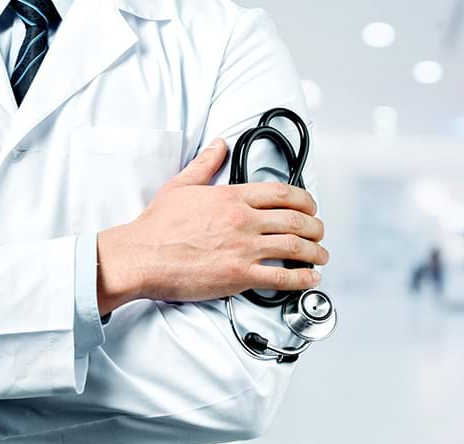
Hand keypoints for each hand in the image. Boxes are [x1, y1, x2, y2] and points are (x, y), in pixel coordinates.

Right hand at [97, 139, 328, 314]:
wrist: (141, 256)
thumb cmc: (158, 226)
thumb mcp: (181, 185)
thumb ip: (205, 163)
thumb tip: (217, 144)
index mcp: (232, 198)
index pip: (281, 192)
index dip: (304, 200)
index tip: (311, 207)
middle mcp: (243, 221)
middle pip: (295, 220)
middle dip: (315, 227)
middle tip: (320, 232)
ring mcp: (243, 248)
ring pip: (294, 247)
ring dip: (315, 252)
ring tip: (321, 256)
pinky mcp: (239, 276)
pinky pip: (280, 278)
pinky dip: (301, 279)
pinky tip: (310, 278)